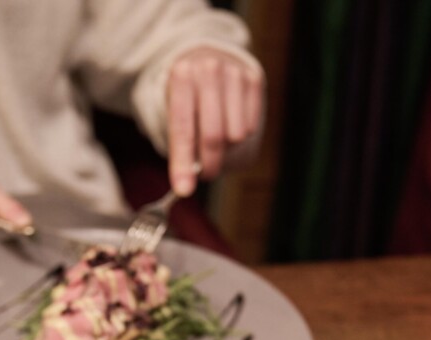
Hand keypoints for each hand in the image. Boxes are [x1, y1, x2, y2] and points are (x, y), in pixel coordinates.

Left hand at [166, 48, 263, 195]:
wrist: (209, 58)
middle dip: (210, 163)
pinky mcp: (254, 79)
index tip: (184, 190)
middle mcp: (208, 69)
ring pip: (237, 135)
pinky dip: (243, 136)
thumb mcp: (176, 115)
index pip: (183, 129)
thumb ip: (181, 151)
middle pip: (214, 137)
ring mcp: (234, 72)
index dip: (184, 163)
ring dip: (229, 148)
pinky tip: (233, 126)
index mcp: (181, 76)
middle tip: (207, 173)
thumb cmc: (190, 97)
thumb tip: (184, 189)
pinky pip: (252, 127)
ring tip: (220, 140)